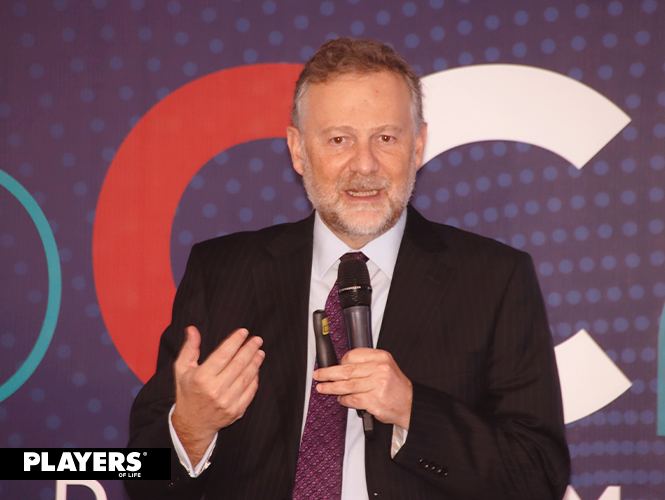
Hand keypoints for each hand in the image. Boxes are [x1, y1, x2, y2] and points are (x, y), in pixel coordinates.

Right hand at [172, 326, 264, 463]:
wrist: (193, 424)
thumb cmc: (188, 392)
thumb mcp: (182, 370)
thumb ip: (189, 348)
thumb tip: (193, 329)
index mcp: (201, 378)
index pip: (223, 354)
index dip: (235, 341)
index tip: (244, 332)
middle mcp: (215, 390)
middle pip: (238, 364)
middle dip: (249, 349)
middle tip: (257, 339)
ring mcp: (227, 402)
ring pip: (247, 377)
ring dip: (255, 362)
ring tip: (260, 352)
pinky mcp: (236, 410)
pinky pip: (250, 391)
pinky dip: (255, 379)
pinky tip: (256, 369)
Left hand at [313, 348, 412, 429]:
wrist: (410, 404)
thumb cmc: (394, 386)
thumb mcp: (385, 366)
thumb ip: (366, 364)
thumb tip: (340, 366)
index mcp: (381, 357)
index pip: (353, 355)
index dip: (340, 362)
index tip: (332, 366)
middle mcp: (379, 369)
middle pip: (347, 370)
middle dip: (328, 373)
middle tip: (318, 375)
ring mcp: (377, 386)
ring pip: (347, 385)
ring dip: (331, 388)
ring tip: (323, 388)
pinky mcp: (374, 401)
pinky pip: (352, 399)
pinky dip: (344, 400)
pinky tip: (341, 399)